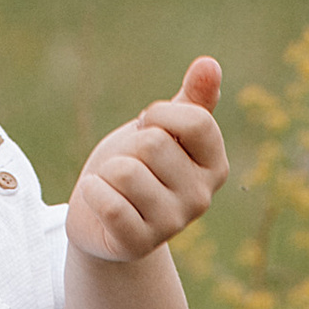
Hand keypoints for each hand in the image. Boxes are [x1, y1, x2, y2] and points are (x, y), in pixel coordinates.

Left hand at [67, 57, 228, 265]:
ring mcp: (172, 224)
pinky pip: (108, 203)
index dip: (159, 114)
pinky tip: (100, 201)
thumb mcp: (163, 128)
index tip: (148, 127)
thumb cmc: (137, 164)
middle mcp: (201, 197)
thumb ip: (191, 99)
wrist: (102, 216)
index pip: (196, 121)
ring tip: (115, 185)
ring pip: (125, 172)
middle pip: (153, 144)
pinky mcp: (138, 244)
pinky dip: (92, 194)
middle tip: (130, 165)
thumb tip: (209, 63)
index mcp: (216, 165)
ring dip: (107, 171)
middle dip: (128, 147)